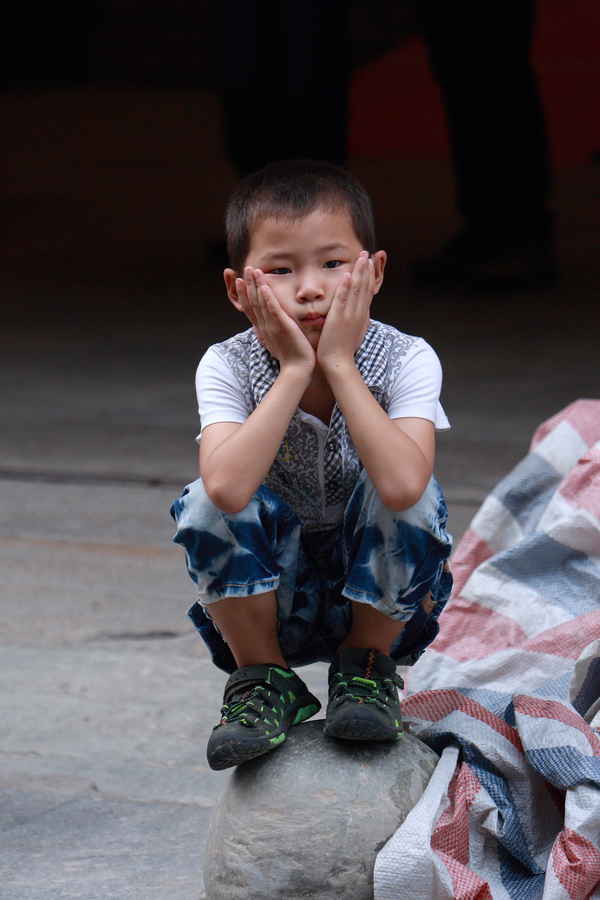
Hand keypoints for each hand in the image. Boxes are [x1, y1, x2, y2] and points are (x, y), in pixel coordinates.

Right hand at [236, 267, 315, 372]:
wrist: (297, 369)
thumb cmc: (290, 356)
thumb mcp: (276, 341)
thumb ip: (271, 330)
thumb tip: (266, 326)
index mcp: (262, 329)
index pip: (249, 308)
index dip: (243, 294)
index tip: (239, 280)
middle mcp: (264, 326)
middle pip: (252, 302)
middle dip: (248, 284)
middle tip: (244, 268)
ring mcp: (273, 326)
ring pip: (260, 302)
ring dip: (256, 285)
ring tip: (253, 270)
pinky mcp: (283, 327)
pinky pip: (274, 310)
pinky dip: (268, 298)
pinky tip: (264, 287)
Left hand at [316, 251, 373, 370]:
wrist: (338, 363)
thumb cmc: (342, 350)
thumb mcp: (354, 333)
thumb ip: (359, 321)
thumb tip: (365, 314)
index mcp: (360, 315)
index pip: (367, 292)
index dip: (369, 276)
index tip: (370, 263)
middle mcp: (357, 313)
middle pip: (365, 287)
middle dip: (366, 269)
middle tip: (367, 253)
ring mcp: (349, 315)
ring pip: (357, 289)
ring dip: (359, 272)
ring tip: (361, 257)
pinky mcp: (338, 318)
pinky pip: (343, 299)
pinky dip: (346, 286)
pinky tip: (348, 274)